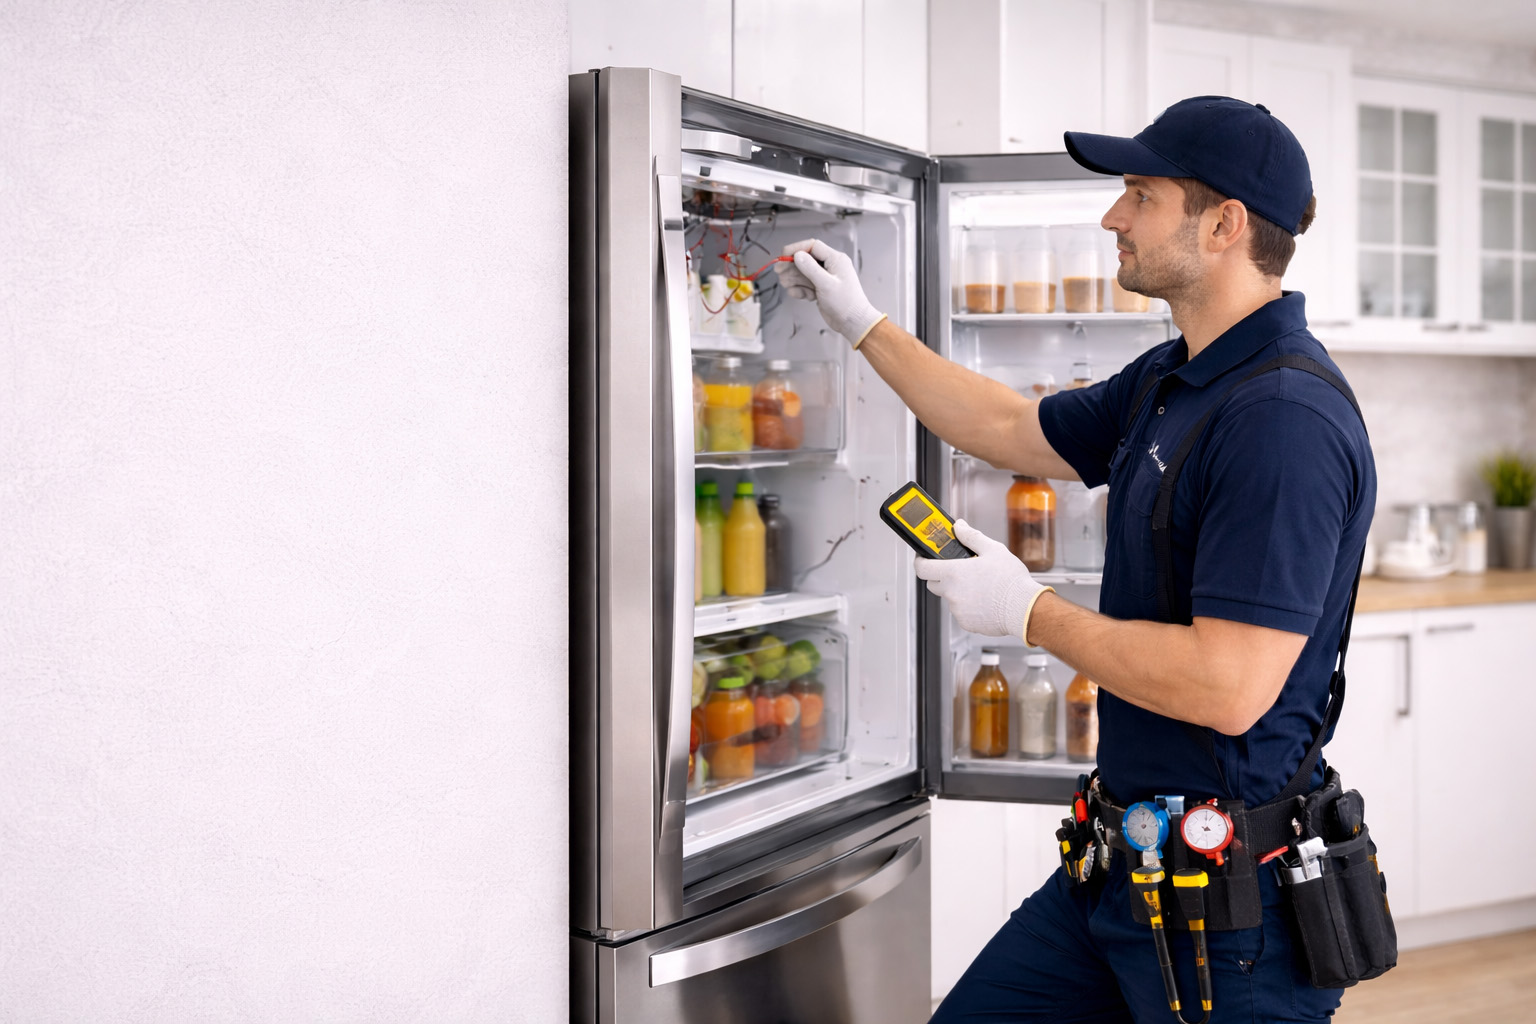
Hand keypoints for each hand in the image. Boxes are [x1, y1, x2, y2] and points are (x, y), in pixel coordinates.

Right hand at [772, 239, 886, 346]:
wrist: (853, 322)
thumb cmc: (846, 303)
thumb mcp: (826, 284)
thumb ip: (811, 269)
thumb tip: (797, 255)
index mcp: (835, 260)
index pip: (812, 246)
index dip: (796, 249)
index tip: (783, 255)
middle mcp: (830, 266)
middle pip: (806, 260)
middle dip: (792, 265)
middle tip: (779, 270)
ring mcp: (825, 278)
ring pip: (804, 273)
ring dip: (794, 278)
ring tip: (786, 284)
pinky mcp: (821, 289)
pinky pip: (806, 284)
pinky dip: (800, 289)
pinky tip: (799, 294)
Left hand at [913, 520, 1048, 638]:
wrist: (1024, 609)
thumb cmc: (1010, 580)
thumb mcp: (993, 550)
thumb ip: (971, 536)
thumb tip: (959, 526)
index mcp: (953, 573)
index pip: (922, 568)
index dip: (920, 561)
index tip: (924, 558)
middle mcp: (951, 593)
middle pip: (933, 583)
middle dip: (941, 576)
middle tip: (958, 570)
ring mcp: (957, 610)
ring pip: (950, 598)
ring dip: (958, 591)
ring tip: (980, 586)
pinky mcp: (966, 623)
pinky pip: (961, 611)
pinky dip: (969, 606)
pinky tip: (986, 600)